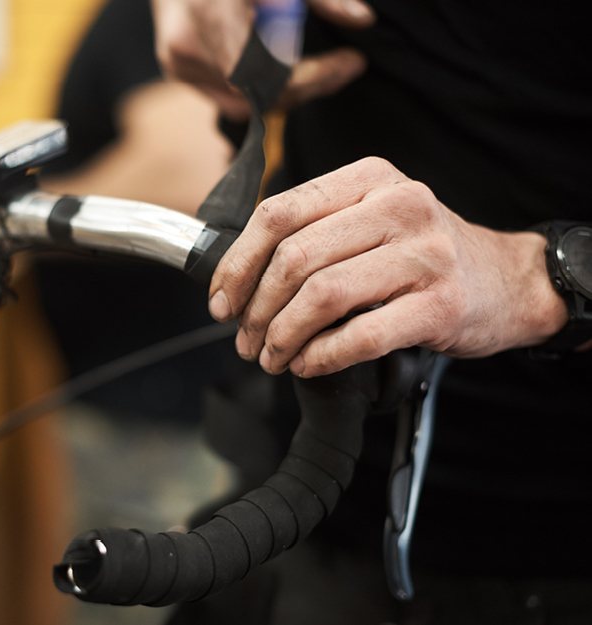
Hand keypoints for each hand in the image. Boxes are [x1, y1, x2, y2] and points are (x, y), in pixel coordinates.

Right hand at [150, 0, 373, 118]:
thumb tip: (363, 20)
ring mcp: (180, 64)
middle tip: (345, 69)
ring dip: (288, 91)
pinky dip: (261, 89)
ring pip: (247, 103)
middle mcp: (189, 44)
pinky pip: (230, 98)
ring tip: (320, 69)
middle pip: (260, 92)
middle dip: (309, 85)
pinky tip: (283, 71)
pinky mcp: (179, 72)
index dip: (311, 77)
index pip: (265, 70)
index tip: (351, 62)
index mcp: (210, 10)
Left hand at [207, 157, 568, 376]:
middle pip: (294, 257)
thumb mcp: (372, 221)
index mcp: (369, 179)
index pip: (279, 213)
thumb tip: (238, 279)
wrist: (506, 281)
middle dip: (255, 308)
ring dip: (282, 335)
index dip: (238, 262)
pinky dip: (321, 356)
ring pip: (322, 296)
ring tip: (272, 356)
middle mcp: (398, 207)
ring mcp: (423, 255)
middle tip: (245, 339)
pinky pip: (361, 335)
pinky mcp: (440, 305)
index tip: (221, 299)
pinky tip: (306, 364)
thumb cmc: (423, 255)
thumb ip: (314, 235)